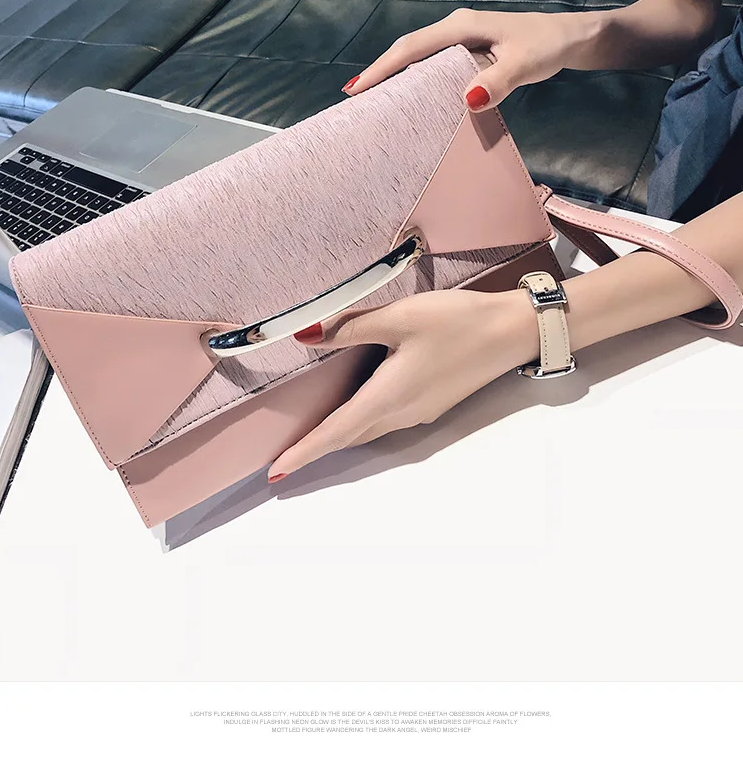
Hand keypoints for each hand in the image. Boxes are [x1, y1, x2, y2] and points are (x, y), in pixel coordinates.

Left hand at [266, 288, 538, 482]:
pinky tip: (357, 410)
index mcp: (389, 396)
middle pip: (350, 437)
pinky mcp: (433, 403)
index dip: (305, 451)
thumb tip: (305, 335)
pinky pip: (387, 421)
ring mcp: (420, 411)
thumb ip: (351, 327)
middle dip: (317, 449)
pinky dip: (362, 424)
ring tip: (312, 438)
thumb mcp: (400, 316)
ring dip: (340, 437)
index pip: (336, 431)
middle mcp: (402, 413)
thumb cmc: (456, 321)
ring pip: (369, 431)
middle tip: (285, 459)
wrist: (512, 331)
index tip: (277, 472)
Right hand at [342, 7, 584, 110]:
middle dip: (379, 71)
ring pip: (417, 56)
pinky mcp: (467, 50)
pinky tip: (406, 95)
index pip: (412, 48)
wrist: (571, 38)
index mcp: (462, 27)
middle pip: (407, 49)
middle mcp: (455, 28)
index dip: (383, 68)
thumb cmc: (548, 46)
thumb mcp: (526, 64)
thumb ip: (498, 81)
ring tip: (370, 99)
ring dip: (393, 74)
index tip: (357, 89)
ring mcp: (460, 38)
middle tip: (353, 99)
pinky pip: (430, 63)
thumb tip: (466, 100)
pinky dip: (412, 77)